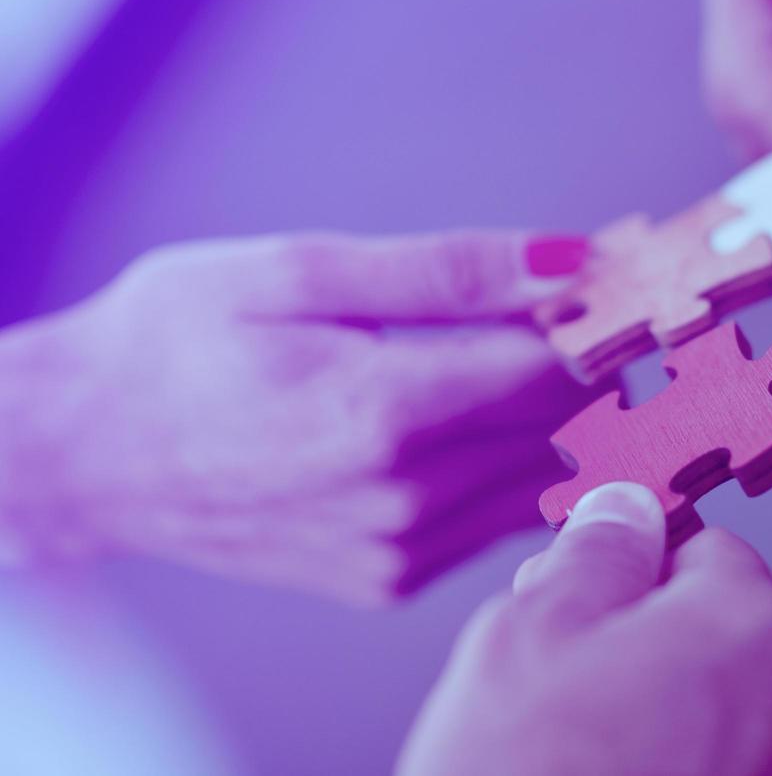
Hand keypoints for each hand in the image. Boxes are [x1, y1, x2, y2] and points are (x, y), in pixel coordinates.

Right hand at [0, 230, 593, 602]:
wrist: (84, 452)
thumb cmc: (174, 345)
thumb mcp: (297, 273)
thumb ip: (447, 270)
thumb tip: (567, 259)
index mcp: (382, 412)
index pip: (552, 368)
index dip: (598, 319)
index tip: (620, 278)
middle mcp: (401, 497)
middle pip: (560, 426)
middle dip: (591, 363)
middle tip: (596, 306)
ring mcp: (396, 550)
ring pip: (541, 479)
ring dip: (563, 418)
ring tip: (543, 353)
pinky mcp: (386, 579)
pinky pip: (497, 520)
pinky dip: (516, 467)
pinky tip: (489, 416)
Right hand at [398, 482, 771, 775]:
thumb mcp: (533, 628)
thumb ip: (598, 551)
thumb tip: (628, 509)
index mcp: (752, 629)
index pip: (706, 549)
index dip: (633, 564)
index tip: (590, 588)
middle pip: (716, 633)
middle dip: (642, 642)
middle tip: (556, 682)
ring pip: (717, 711)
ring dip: (657, 714)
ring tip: (570, 754)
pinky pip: (724, 772)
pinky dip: (676, 771)